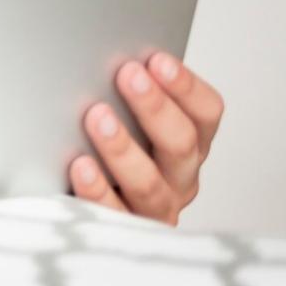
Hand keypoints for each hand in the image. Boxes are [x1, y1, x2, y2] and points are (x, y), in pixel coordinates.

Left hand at [68, 52, 224, 224]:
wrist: (81, 205)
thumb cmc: (105, 150)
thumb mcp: (127, 120)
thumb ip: (126, 95)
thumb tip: (106, 53)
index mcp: (187, 145)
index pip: (206, 114)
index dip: (186, 87)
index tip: (158, 60)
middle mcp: (178, 178)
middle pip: (181, 145)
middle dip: (154, 107)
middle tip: (127, 75)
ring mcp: (153, 209)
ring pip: (149, 184)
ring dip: (124, 148)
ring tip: (97, 117)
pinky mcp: (122, 232)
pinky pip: (112, 215)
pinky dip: (97, 189)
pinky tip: (79, 166)